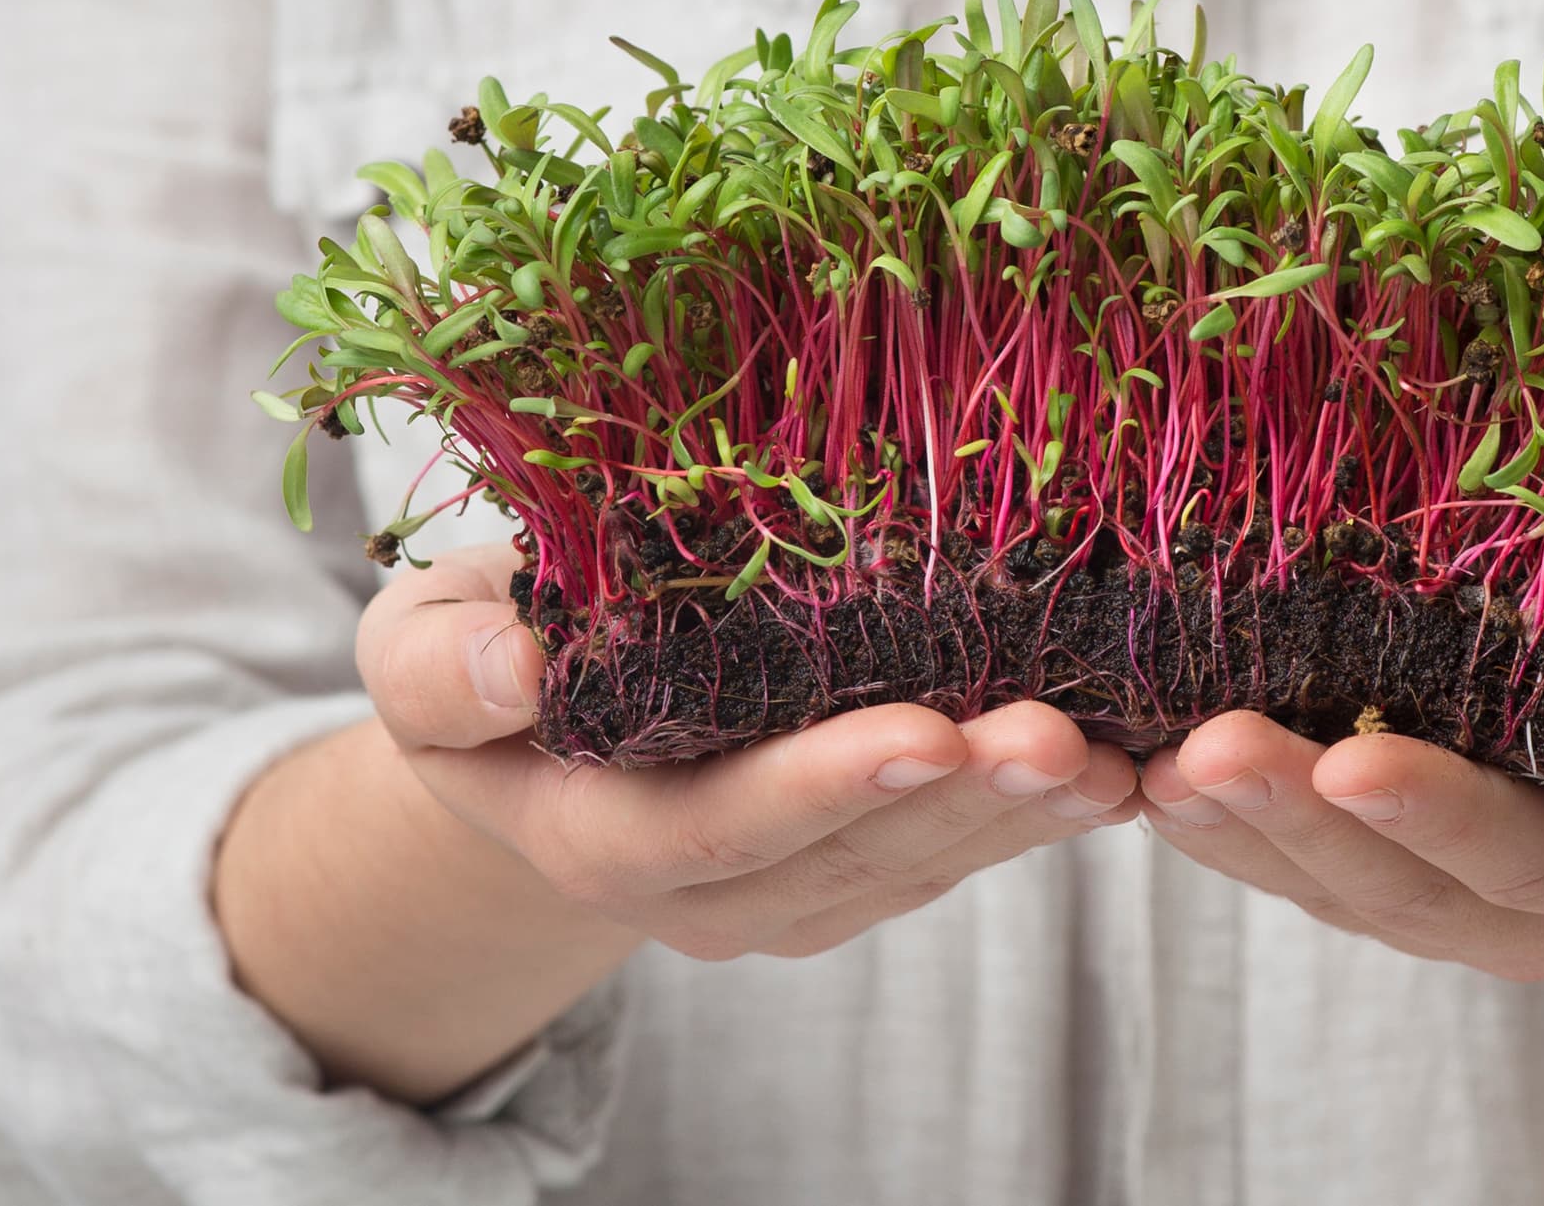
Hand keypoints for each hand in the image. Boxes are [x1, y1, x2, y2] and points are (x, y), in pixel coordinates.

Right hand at [361, 543, 1144, 961]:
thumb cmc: (479, 655)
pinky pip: (964, 845)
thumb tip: (515, 669)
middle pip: (854, 854)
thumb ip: (445, 668)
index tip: (919, 730)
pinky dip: (1042, 809)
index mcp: (598, 835)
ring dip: (1026, 812)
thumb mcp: (417, 648)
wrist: (529, 724)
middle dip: (961, 798)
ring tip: (1120, 747)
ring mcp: (800, 891)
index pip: (718, 826)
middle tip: (1062, 738)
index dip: (821, 785)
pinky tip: (1127, 753)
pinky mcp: (869, 867)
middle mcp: (710, 894)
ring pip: (930, 860)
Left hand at [1132, 595, 1543, 982]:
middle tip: (1207, 747)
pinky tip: (1137, 771)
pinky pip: (1285, 869)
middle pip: (1399, 886)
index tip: (1353, 754)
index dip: (1443, 814)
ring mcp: (1446, 906)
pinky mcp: (1381, 878)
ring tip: (1148, 761)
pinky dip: (1213, 830)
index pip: (1531, 856)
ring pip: (1323, 886)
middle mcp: (1531, 913)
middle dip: (1298, 819)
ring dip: (1232, 832)